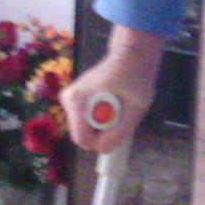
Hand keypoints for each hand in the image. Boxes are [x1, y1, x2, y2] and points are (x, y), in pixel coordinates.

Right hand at [60, 27, 164, 155]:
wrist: (131, 54)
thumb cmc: (136, 77)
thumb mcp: (136, 108)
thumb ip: (120, 131)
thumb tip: (103, 149)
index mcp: (78, 102)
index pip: (83, 140)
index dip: (102, 142)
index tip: (119, 128)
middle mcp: (68, 100)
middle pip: (83, 134)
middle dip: (103, 132)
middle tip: (121, 114)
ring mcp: (69, 98)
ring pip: (84, 128)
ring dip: (103, 124)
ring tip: (118, 106)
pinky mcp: (73, 98)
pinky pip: (85, 120)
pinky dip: (100, 117)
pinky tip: (111, 103)